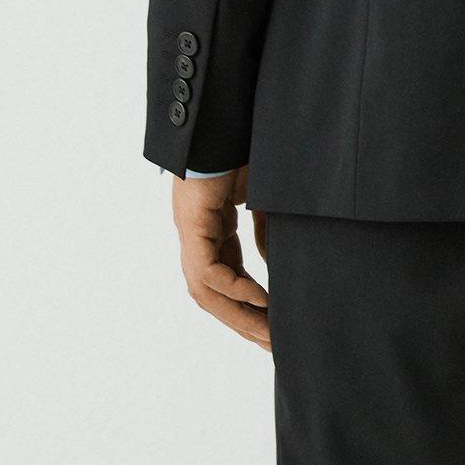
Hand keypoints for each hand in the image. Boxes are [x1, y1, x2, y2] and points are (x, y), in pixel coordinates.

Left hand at [172, 164, 270, 350]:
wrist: (220, 119)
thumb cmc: (241, 146)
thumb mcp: (262, 197)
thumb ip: (264, 230)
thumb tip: (269, 264)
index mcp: (211, 227)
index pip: (226, 279)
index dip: (247, 306)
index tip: (273, 327)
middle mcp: (197, 234)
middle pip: (213, 294)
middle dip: (243, 322)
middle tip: (272, 346)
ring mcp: (191, 229)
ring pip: (207, 290)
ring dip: (237, 315)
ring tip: (267, 333)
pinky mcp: (192, 222)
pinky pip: (209, 270)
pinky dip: (233, 288)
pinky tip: (259, 300)